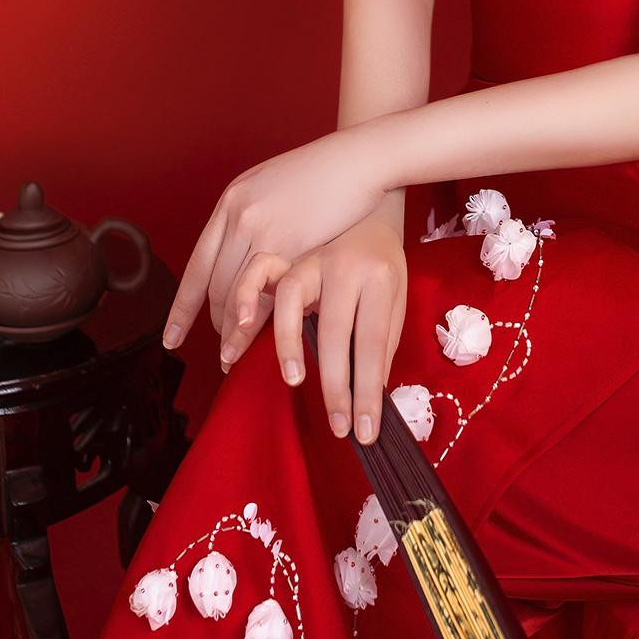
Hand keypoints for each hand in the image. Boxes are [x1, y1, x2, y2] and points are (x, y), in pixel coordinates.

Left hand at [161, 126, 386, 357]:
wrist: (356, 159)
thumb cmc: (320, 172)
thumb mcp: (268, 184)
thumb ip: (248, 215)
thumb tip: (237, 249)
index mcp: (230, 203)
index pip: (197, 267)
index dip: (182, 308)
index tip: (172, 337)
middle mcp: (238, 218)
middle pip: (216, 288)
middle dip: (218, 324)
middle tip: (224, 348)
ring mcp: (263, 231)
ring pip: (238, 296)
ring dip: (237, 329)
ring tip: (239, 351)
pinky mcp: (292, 245)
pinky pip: (269, 294)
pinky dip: (263, 319)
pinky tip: (268, 334)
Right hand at [232, 216, 408, 444]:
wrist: (368, 206)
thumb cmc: (384, 262)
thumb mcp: (397, 298)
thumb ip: (382, 342)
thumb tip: (369, 396)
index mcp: (379, 276)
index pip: (374, 343)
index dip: (367, 390)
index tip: (365, 431)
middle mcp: (342, 266)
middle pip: (336, 331)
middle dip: (335, 387)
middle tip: (339, 427)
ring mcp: (309, 258)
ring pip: (289, 301)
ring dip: (287, 344)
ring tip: (292, 381)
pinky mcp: (285, 257)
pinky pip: (258, 278)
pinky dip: (245, 303)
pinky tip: (241, 331)